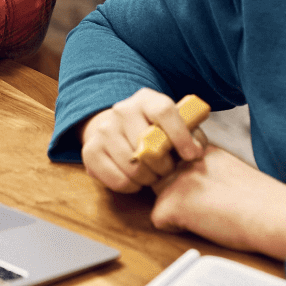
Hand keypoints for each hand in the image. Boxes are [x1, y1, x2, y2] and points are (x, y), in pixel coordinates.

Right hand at [79, 89, 205, 193]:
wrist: (115, 129)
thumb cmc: (154, 131)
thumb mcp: (176, 125)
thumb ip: (191, 135)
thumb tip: (195, 152)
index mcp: (146, 99)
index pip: (164, 111)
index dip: (180, 135)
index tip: (192, 155)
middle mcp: (122, 110)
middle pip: (149, 145)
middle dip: (164, 165)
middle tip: (167, 170)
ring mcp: (103, 130)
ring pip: (134, 167)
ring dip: (148, 178)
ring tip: (152, 174)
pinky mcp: (90, 151)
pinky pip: (118, 180)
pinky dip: (131, 186)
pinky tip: (135, 179)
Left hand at [152, 149, 285, 260]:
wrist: (271, 213)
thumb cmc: (263, 200)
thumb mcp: (234, 171)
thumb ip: (210, 171)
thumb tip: (199, 186)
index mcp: (204, 150)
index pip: (177, 158)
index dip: (185, 178)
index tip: (207, 190)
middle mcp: (187, 159)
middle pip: (162, 175)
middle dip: (174, 192)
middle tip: (205, 206)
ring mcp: (176, 179)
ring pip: (158, 196)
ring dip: (174, 209)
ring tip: (205, 216)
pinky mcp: (171, 203)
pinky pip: (158, 220)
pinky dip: (174, 228)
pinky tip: (201, 226)